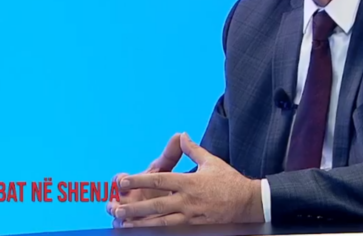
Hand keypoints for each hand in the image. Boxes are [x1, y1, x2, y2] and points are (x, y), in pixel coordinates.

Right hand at [107, 133, 182, 226]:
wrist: (168, 203)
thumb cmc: (162, 184)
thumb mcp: (166, 170)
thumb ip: (171, 155)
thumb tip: (180, 135)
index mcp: (131, 182)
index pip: (120, 179)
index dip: (119, 179)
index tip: (122, 180)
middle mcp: (126, 197)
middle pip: (114, 199)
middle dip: (114, 201)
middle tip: (116, 204)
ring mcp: (128, 212)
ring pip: (117, 215)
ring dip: (117, 215)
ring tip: (120, 216)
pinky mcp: (133, 224)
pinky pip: (126, 226)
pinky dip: (126, 226)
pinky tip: (128, 227)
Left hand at [114, 132, 263, 226]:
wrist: (247, 202)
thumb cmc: (229, 180)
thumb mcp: (210, 161)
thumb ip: (193, 150)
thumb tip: (182, 135)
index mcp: (189, 182)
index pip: (160, 179)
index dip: (140, 180)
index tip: (123, 180)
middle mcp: (187, 199)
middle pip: (156, 205)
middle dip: (134, 207)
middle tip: (115, 207)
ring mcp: (190, 215)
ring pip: (160, 221)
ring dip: (140, 222)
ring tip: (123, 221)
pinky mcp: (194, 225)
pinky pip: (171, 229)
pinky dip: (155, 229)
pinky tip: (144, 229)